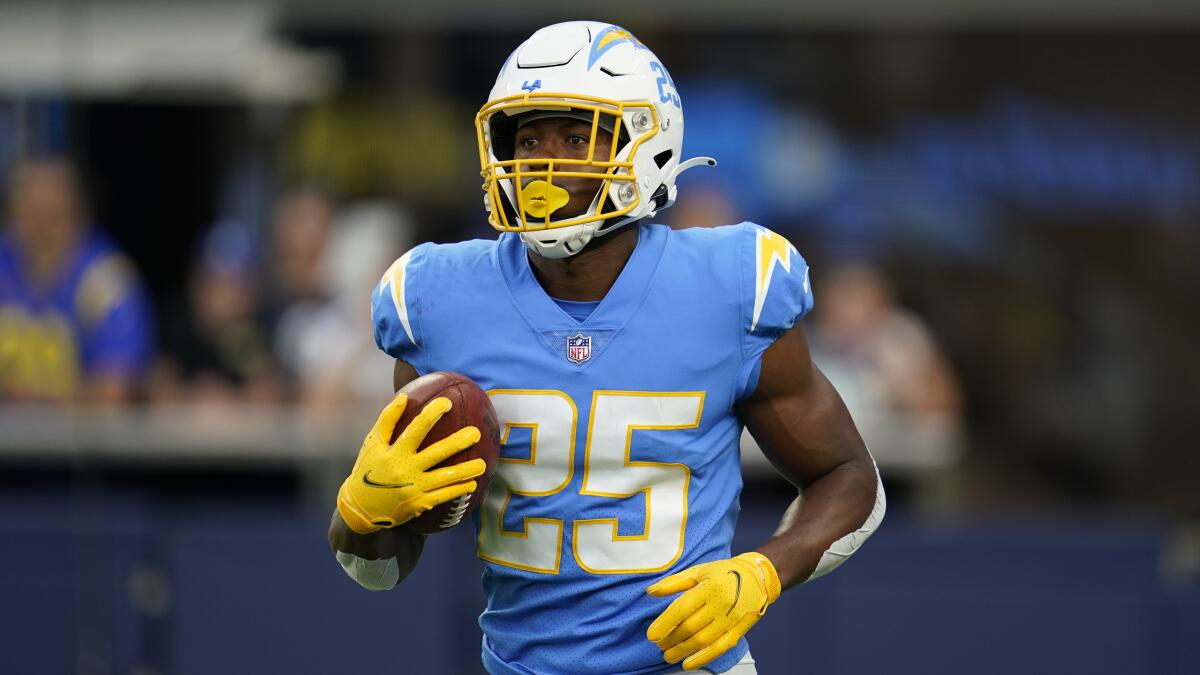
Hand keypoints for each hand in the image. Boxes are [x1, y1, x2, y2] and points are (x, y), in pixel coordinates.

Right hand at [337, 393, 484, 533]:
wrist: (361, 508)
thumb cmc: (368, 470)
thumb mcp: (372, 444)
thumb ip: (387, 420)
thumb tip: (403, 396)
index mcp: (394, 452)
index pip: (416, 429)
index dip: (431, 414)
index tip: (447, 402)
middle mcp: (405, 470)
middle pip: (437, 453)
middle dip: (458, 442)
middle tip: (476, 433)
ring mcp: (414, 488)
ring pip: (445, 478)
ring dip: (466, 471)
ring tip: (482, 464)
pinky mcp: (419, 504)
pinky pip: (443, 496)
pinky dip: (458, 490)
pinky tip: (472, 484)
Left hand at [646, 552, 781, 670]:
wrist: (757, 578)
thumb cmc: (724, 573)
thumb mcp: (698, 571)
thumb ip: (673, 583)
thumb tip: (650, 592)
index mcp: (709, 587)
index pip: (682, 609)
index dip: (664, 624)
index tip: (651, 634)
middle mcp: (721, 604)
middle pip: (690, 627)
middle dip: (670, 639)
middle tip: (658, 644)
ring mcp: (731, 619)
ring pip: (703, 641)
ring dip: (682, 651)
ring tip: (668, 654)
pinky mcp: (739, 630)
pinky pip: (719, 648)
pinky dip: (703, 658)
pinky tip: (688, 663)